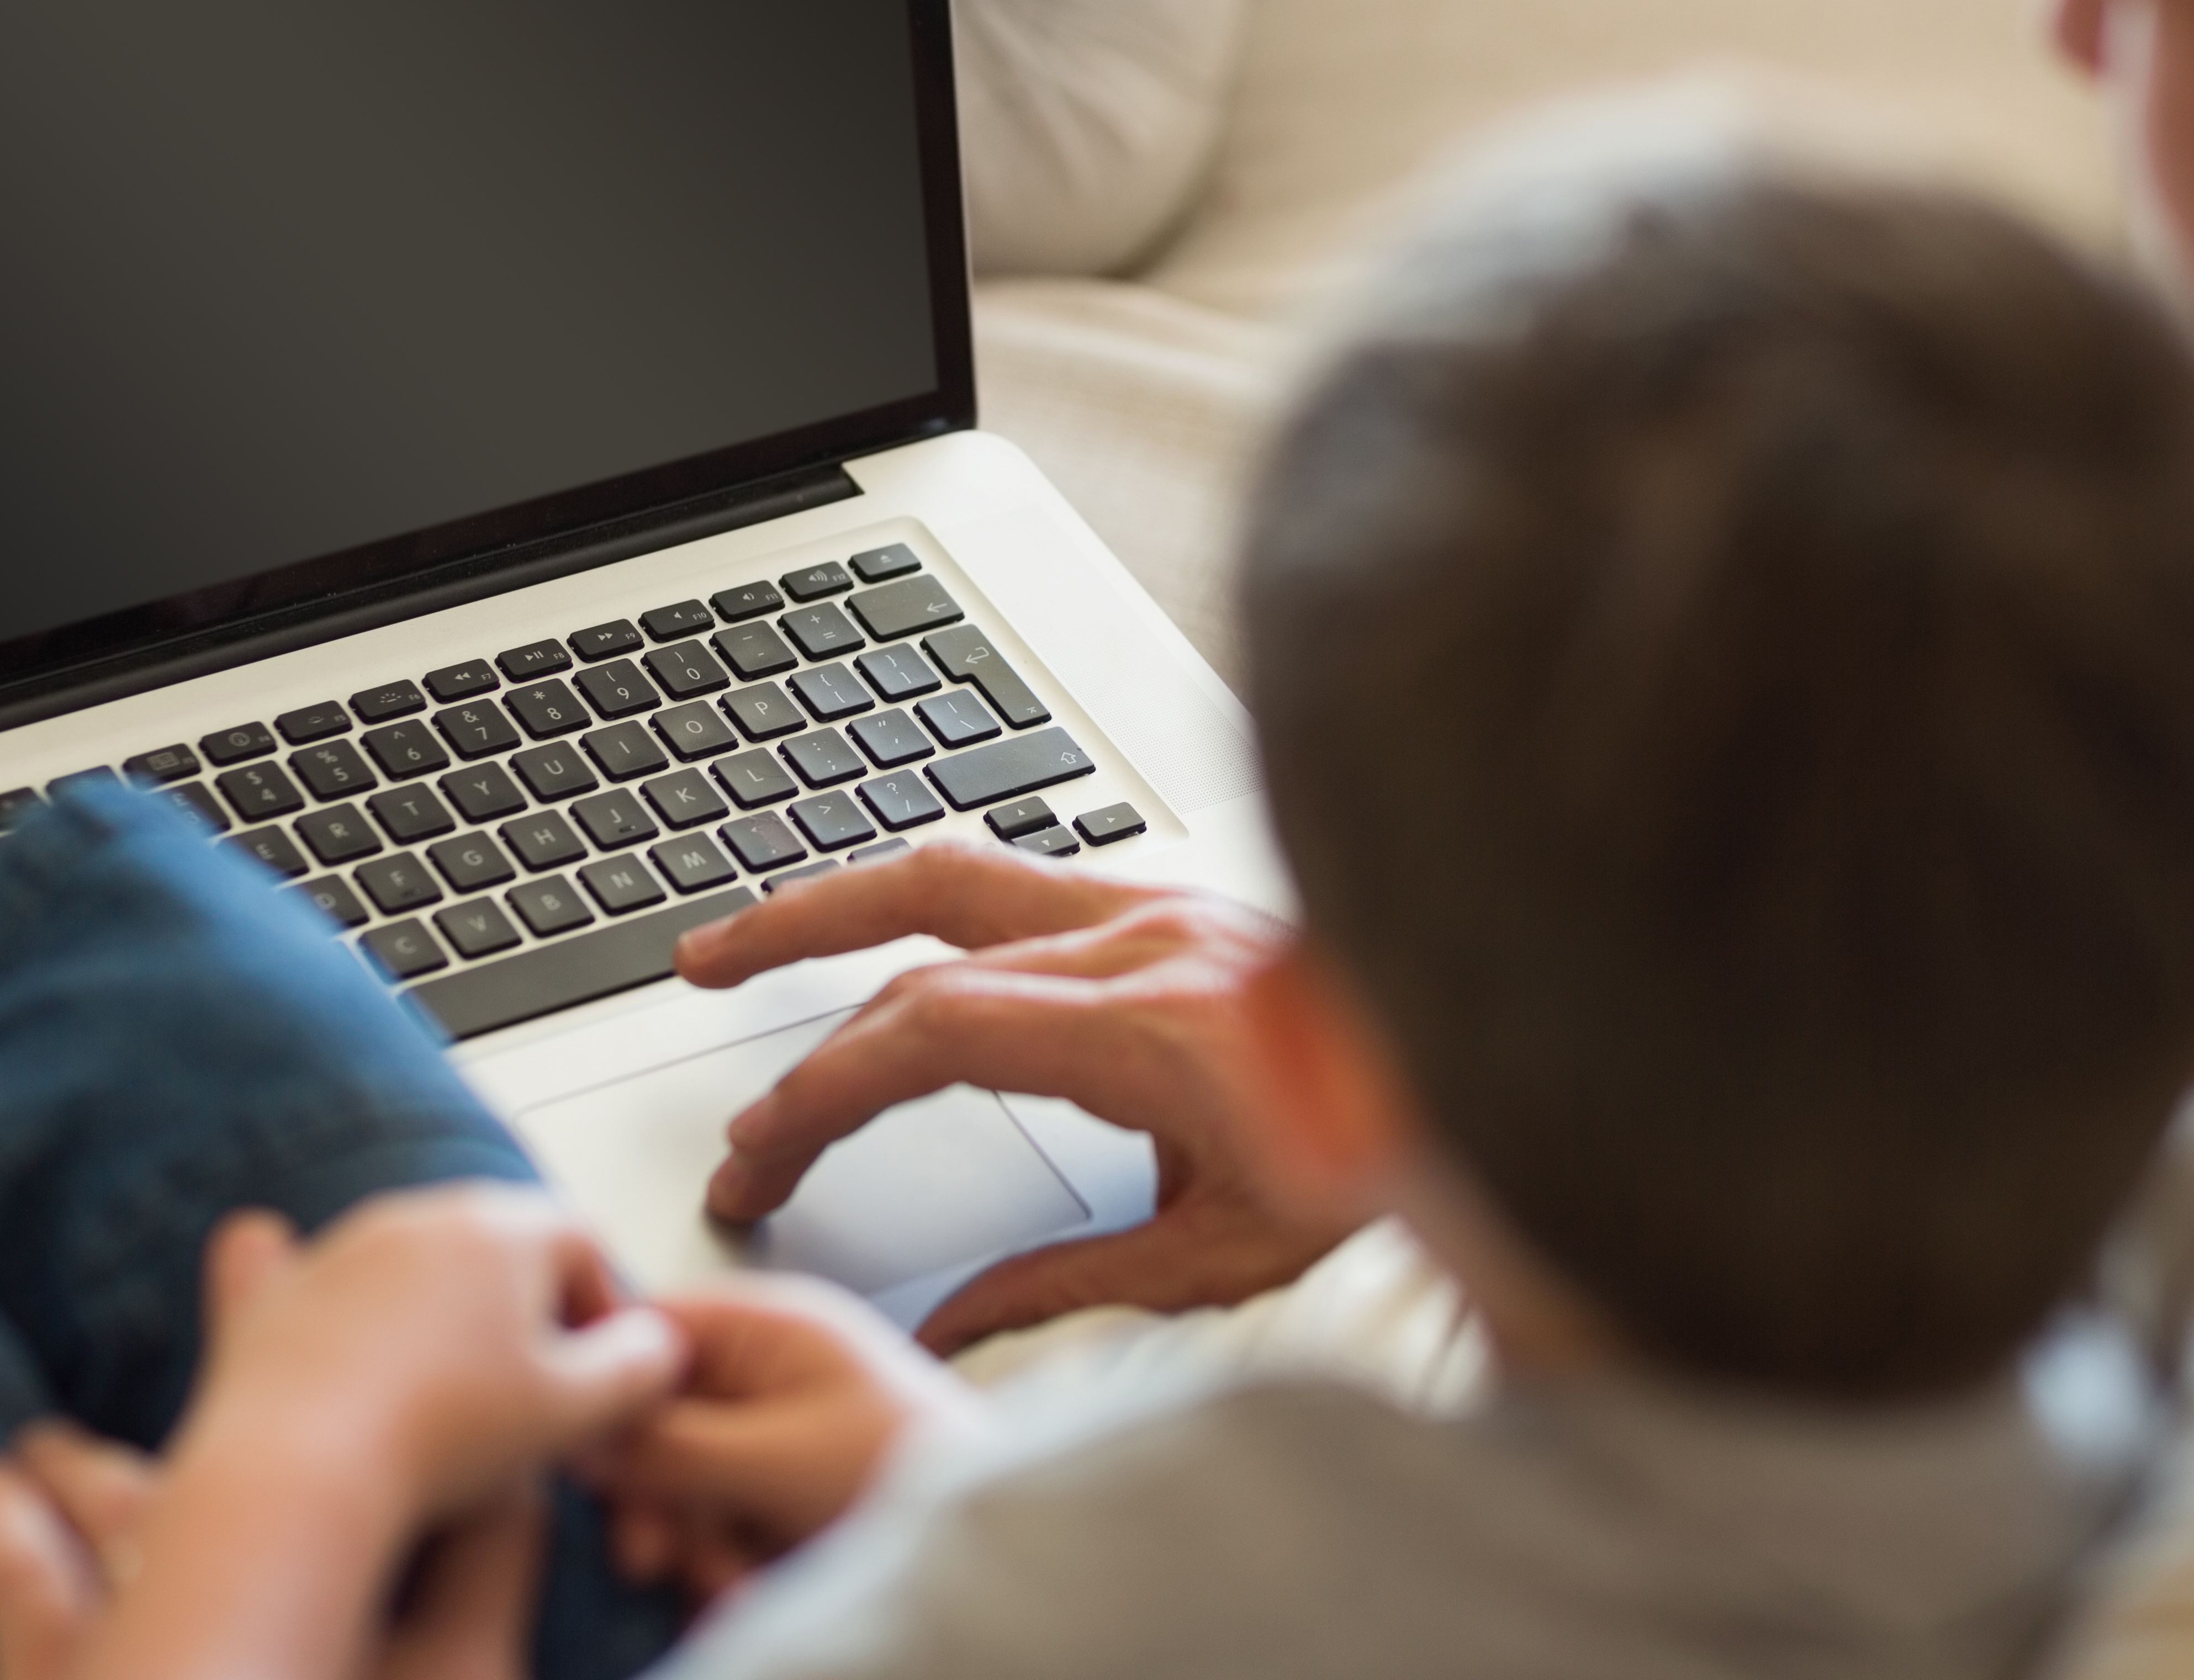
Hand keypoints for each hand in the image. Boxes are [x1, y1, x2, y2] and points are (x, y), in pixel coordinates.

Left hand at [0, 1186, 677, 1679]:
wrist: (296, 1471)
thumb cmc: (441, 1436)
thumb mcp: (576, 1410)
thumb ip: (638, 1364)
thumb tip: (657, 1343)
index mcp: (505, 1225)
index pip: (582, 1240)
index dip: (603, 1306)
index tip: (600, 1372)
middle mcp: (421, 1214)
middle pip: (500, 1246)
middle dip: (524, 1310)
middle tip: (531, 1392)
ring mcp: (341, 1247)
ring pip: (417, 1265)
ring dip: (443, 1316)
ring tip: (448, 1400)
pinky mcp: (275, 1291)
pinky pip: (314, 1277)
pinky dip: (343, 1310)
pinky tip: (351, 1354)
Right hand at [589, 1278, 983, 1598]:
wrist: (997, 1542)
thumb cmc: (907, 1470)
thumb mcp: (775, 1458)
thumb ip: (675, 1445)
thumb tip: (588, 1438)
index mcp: (772, 1326)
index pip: (654, 1326)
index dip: (612, 1387)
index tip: (584, 1453)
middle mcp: (768, 1368)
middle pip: (661, 1416)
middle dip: (656, 1494)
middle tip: (653, 1556)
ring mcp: (776, 1428)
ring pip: (684, 1478)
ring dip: (692, 1539)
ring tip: (726, 1584)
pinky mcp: (786, 1487)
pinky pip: (721, 1515)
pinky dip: (724, 1558)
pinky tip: (742, 1592)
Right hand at [673, 846, 1358, 1352]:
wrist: (1494, 1078)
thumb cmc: (1388, 1167)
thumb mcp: (1226, 1259)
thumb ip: (1071, 1289)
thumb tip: (944, 1325)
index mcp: (1153, 1023)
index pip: (936, 1027)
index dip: (829, 1083)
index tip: (766, 1148)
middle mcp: (1149, 938)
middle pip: (926, 912)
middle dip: (796, 950)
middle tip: (699, 978)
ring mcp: (1164, 906)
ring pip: (968, 868)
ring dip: (851, 892)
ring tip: (757, 927)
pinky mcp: (1177, 906)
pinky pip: (1023, 875)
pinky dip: (932, 893)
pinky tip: (893, 923)